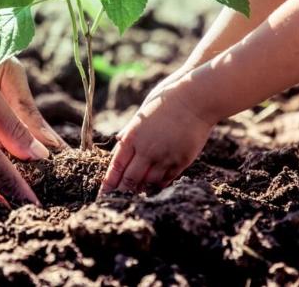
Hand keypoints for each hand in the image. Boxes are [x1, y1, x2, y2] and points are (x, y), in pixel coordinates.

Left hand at [99, 73, 215, 193]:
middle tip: (118, 200)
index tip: (104, 194)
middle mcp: (146, 150)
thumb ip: (130, 132)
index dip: (109, 183)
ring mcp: (165, 156)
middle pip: (131, 179)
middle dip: (123, 191)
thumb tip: (119, 143)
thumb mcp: (141, 114)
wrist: (194, 99)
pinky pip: (167, 178)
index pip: (116, 166)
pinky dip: (159, 183)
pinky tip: (156, 185)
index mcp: (133, 137)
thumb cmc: (165, 102)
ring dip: (142, 189)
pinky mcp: (181, 160)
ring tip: (136, 195)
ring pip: (149, 182)